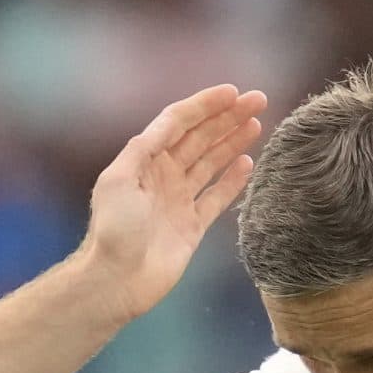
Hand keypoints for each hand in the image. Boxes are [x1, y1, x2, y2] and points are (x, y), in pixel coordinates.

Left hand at [77, 83, 265, 323]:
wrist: (117, 280)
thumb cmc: (114, 229)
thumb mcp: (120, 178)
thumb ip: (145, 147)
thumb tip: (172, 120)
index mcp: (145, 159)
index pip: (179, 122)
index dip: (205, 106)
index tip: (232, 92)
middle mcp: (164, 175)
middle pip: (200, 138)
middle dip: (227, 118)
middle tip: (257, 100)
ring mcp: (180, 200)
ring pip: (211, 163)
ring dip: (233, 142)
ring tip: (257, 123)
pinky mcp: (193, 226)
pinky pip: (217, 198)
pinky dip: (232, 180)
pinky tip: (248, 163)